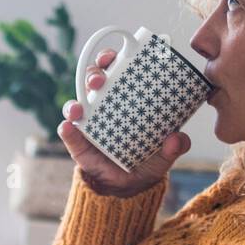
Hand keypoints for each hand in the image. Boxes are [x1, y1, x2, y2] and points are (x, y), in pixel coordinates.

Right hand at [57, 48, 191, 197]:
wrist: (129, 188)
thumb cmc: (146, 161)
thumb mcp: (165, 153)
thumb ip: (175, 146)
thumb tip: (177, 138)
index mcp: (123, 99)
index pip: (114, 71)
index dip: (111, 59)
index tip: (114, 57)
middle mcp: (102, 107)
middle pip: (92, 81)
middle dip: (93, 74)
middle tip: (99, 81)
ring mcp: (87, 124)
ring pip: (75, 104)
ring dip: (74, 102)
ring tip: (79, 108)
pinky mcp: (77, 143)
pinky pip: (68, 133)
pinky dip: (67, 129)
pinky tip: (69, 127)